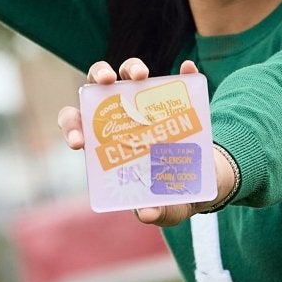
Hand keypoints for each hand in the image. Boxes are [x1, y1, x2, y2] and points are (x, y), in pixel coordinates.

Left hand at [58, 58, 237, 224]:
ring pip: (128, 74)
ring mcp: (147, 101)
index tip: (78, 142)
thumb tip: (147, 213)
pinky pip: (176, 78)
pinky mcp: (175, 95)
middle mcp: (121, 113)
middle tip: (108, 83)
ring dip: (130, 68)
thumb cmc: (174, 193)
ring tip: (141, 77)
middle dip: (97, 78)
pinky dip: (181, 73)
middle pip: (99, 87)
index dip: (72, 127)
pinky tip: (186, 70)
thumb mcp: (168, 208)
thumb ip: (158, 213)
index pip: (78, 125)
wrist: (209, 182)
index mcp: (106, 139)